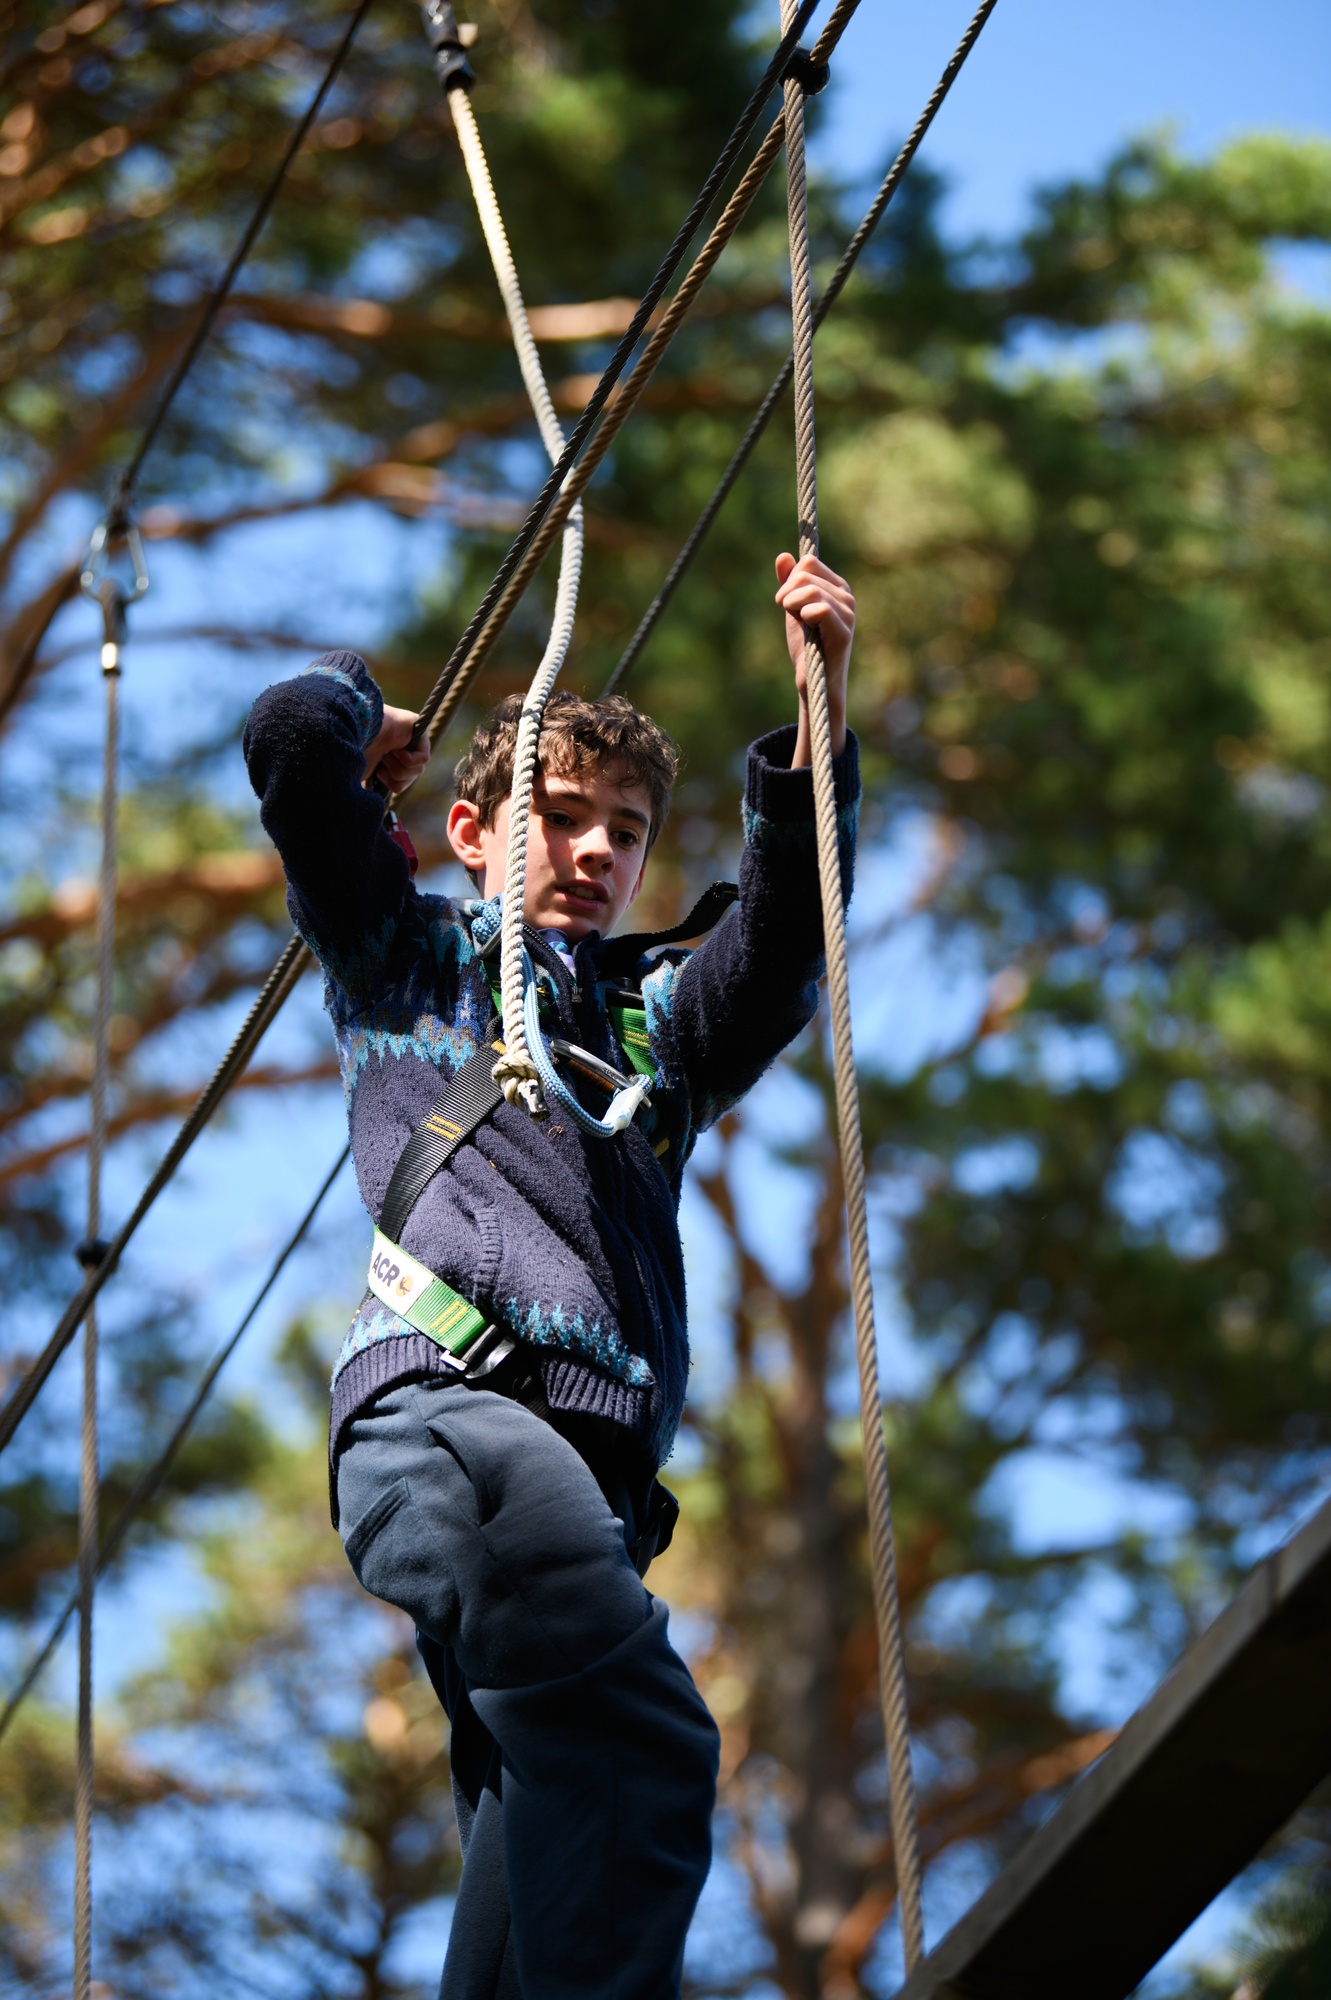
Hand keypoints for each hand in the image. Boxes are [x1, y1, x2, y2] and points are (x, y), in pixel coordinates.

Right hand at [364, 704, 430, 792]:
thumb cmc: (357, 749)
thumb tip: (369, 801)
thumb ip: (369, 787)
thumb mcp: (363, 774)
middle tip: (382, 761)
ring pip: (418, 772)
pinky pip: (424, 760)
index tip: (378, 772)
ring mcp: (412, 743)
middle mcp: (401, 752)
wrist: (358, 731)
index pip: (399, 785)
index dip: (390, 783)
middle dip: (393, 775)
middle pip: (409, 780)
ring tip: (387, 752)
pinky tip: (396, 747)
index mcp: (388, 761)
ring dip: (398, 766)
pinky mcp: (421, 734)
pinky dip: (407, 758)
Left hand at [775, 552, 853, 764]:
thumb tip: (783, 556)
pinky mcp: (844, 631)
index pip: (808, 562)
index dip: (789, 579)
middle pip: (805, 573)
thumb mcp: (793, 609)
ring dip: (791, 605)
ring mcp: (848, 613)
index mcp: (836, 587)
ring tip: (797, 622)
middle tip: (787, 612)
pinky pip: (820, 608)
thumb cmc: (806, 647)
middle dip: (786, 593)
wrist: (814, 681)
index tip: (784, 601)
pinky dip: (804, 615)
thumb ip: (789, 583)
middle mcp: (846, 596)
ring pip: (809, 589)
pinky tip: (807, 626)